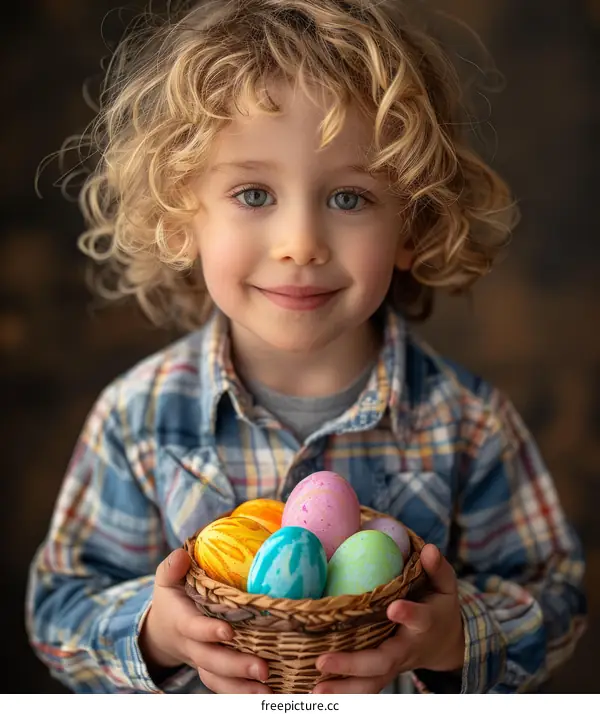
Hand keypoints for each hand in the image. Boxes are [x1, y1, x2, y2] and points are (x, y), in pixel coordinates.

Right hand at [139, 549, 271, 692]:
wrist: (164, 630)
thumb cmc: (173, 597)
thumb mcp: (167, 579)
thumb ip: (171, 567)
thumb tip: (182, 556)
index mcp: (181, 620)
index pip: (193, 628)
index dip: (208, 631)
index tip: (229, 631)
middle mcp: (191, 645)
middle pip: (211, 660)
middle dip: (236, 666)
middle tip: (263, 669)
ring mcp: (202, 661)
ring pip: (218, 679)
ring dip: (242, 688)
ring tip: (268, 691)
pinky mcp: (214, 671)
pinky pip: (225, 687)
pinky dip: (243, 694)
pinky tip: (267, 696)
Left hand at [313, 544, 464, 693]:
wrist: (444, 643)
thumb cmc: (439, 606)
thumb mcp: (445, 586)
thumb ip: (437, 568)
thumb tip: (428, 548)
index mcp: (424, 623)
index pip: (419, 619)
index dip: (408, 614)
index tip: (393, 607)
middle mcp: (406, 648)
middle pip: (382, 661)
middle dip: (353, 664)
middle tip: (323, 661)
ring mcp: (393, 664)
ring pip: (371, 682)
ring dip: (343, 689)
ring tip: (315, 691)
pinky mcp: (382, 672)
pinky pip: (363, 687)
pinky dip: (342, 694)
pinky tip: (316, 693)